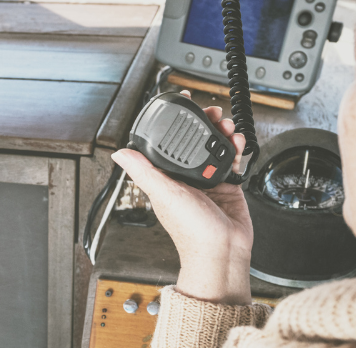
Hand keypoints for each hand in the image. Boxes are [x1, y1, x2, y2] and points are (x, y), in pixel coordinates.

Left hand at [111, 91, 252, 304]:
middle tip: (211, 112)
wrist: (223, 251)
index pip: (166, 143)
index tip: (180, 105)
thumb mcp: (164, 194)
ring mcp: (207, 180)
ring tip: (226, 125)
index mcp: (166, 178)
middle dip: (203, 123)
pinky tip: (236, 142)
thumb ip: (143, 171)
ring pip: (213, 146)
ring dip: (221, 132)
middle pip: (193, 141)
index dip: (174, 123)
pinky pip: (230, 159)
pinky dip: (234, 148)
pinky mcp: (226, 184)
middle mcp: (185, 177)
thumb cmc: (191, 231)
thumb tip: (119, 153)